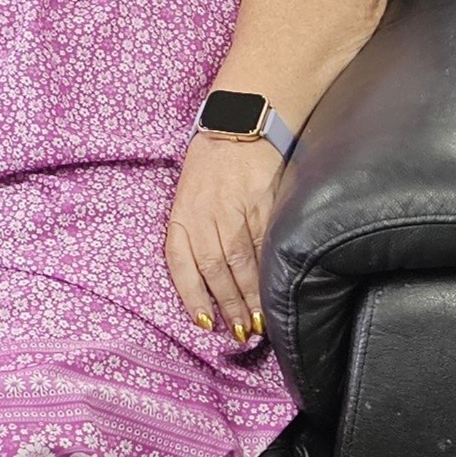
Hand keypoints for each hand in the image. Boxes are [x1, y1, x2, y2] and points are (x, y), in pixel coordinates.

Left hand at [165, 130, 284, 339]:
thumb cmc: (213, 161)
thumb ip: (194, 230)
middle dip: (228, 307)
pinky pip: (264, 246)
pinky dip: (268, 272)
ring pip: (240, 264)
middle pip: (215, 271)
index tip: (205, 321)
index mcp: (182, 213)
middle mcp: (205, 215)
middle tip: (240, 333)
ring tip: (258, 323)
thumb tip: (209, 276)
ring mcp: (235, 211)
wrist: (242, 123)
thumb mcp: (189, 192)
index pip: (181, 263)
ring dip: (250, 298)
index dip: (192, 296)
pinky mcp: (262, 205)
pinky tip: (274, 290)